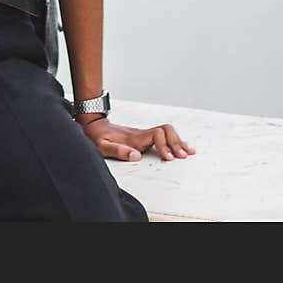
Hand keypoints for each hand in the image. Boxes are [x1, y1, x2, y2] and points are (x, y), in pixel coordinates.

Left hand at [78, 117, 195, 161]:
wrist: (94, 125)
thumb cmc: (97, 136)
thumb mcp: (103, 145)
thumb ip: (118, 150)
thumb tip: (136, 155)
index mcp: (134, 137)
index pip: (156, 135)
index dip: (164, 145)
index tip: (168, 158)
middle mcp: (141, 134)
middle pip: (166, 131)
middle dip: (176, 143)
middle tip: (184, 156)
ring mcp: (143, 134)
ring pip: (166, 132)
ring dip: (178, 141)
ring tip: (189, 152)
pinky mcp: (144, 137)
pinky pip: (162, 136)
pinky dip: (173, 141)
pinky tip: (180, 147)